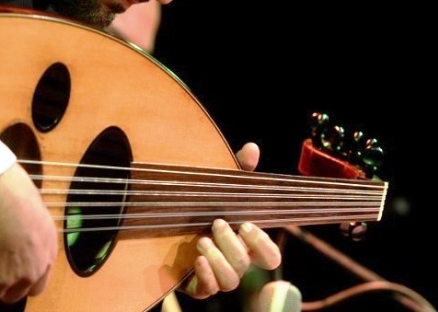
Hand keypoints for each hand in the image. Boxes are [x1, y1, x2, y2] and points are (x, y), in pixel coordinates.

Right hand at [0, 163, 56, 302]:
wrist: (1, 198)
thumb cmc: (21, 200)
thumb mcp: (40, 223)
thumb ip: (35, 244)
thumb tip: (25, 248)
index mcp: (46, 260)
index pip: (36, 288)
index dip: (22, 281)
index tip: (12, 273)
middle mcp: (29, 274)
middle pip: (13, 295)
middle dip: (2, 283)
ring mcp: (7, 279)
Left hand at [179, 142, 281, 298]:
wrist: (166, 224)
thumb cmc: (203, 205)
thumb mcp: (222, 186)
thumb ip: (238, 170)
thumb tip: (252, 148)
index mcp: (246, 243)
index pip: (270, 256)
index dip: (262, 244)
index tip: (246, 224)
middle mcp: (235, 262)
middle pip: (246, 264)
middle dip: (232, 244)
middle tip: (217, 222)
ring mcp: (217, 275)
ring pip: (230, 281)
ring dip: (218, 260)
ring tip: (201, 240)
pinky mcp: (198, 284)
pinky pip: (208, 290)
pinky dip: (205, 276)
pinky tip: (196, 260)